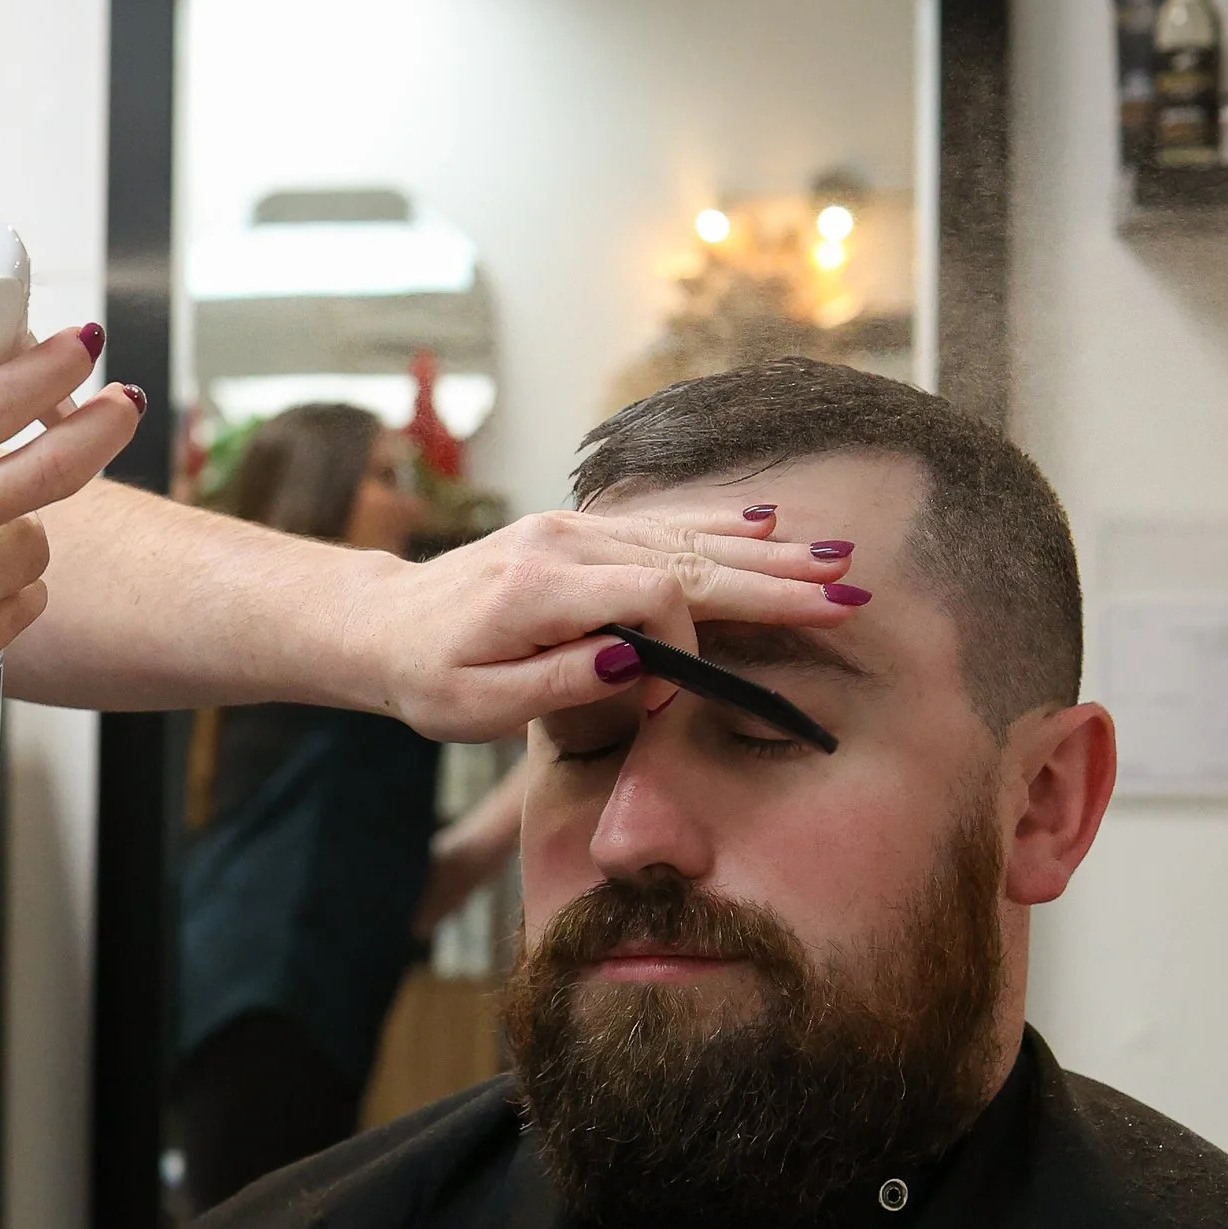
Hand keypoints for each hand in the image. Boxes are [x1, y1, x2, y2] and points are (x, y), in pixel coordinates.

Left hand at [349, 508, 865, 742]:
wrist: (382, 623)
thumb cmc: (427, 678)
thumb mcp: (476, 705)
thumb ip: (559, 681)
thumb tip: (637, 660)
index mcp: (541, 588)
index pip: (649, 597)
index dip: (685, 642)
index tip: (677, 693)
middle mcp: (564, 543)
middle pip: (685, 558)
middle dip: (771, 580)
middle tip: (844, 594)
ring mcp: (573, 529)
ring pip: (684, 537)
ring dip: (763, 552)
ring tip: (832, 560)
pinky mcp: (577, 531)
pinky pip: (661, 525)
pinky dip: (717, 526)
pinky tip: (768, 523)